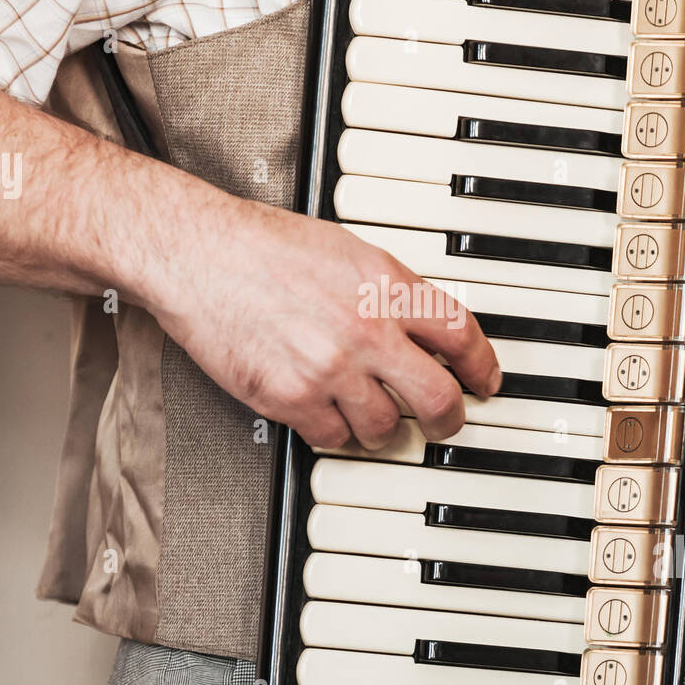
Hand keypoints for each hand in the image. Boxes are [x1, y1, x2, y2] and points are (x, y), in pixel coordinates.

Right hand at [152, 197, 501, 449]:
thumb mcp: (346, 249)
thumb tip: (420, 323)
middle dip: (450, 420)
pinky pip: (333, 438)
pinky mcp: (292, 398)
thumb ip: (388, 288)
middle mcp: (366, 329)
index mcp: (386, 285)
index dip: (482, 365)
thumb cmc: (262, 246)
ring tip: (372, 417)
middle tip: (446, 424)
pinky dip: (335, 433)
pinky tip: (327, 416)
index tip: (484, 381)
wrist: (199, 255)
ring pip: (386, 427)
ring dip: (384, 428)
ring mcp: (330, 369)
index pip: (461, 334)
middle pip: (438, 398)